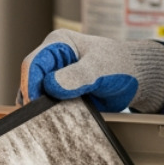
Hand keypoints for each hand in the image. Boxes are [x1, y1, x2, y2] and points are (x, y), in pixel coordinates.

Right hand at [18, 29, 163, 112]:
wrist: (134, 78)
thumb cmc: (120, 64)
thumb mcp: (100, 67)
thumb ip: (78, 75)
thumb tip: (52, 85)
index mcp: (58, 43)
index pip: (32, 63)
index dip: (30, 84)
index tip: (35, 104)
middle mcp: (52, 59)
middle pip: (29, 81)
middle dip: (34, 99)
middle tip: (43, 117)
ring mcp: (54, 77)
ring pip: (34, 95)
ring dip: (40, 108)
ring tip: (52, 119)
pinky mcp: (59, 93)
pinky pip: (46, 105)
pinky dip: (49, 114)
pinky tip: (57, 120)